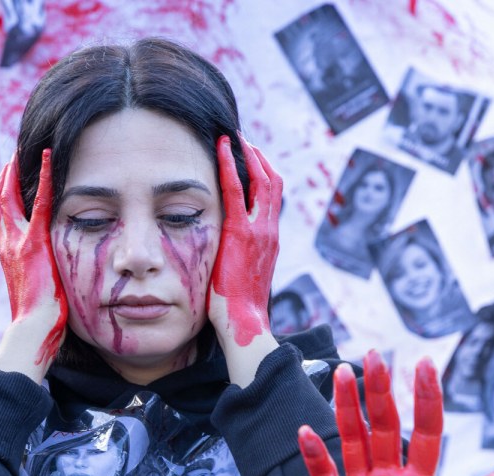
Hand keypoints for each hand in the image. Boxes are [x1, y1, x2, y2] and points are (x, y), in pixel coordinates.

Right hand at [0, 149, 66, 367]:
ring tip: (28, 149)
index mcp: (8, 252)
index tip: (13, 175)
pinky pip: (38, 203)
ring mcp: (17, 241)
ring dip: (17, 170)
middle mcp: (7, 242)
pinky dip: (44, 178)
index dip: (6, 192)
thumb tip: (49, 266)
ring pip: (8, 195)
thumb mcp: (38, 284)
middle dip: (6, 174)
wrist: (34, 328)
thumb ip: (39, 268)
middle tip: (16, 153)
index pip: (2, 214)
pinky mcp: (34, 243)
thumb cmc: (40, 315)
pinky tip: (50, 158)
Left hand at [207, 134, 280, 347]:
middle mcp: (269, 230)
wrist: (243, 320)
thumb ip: (240, 256)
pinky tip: (221, 148)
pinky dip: (230, 165)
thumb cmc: (237, 306)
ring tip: (234, 138)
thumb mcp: (243, 274)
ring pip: (260, 180)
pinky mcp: (241, 232)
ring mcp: (259, 230)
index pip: (272, 198)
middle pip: (272, 182)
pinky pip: (237, 189)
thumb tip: (228, 252)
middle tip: (243, 140)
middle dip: (258, 158)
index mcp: (270, 239)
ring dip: (247, 155)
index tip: (250, 159)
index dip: (263, 174)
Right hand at [298, 351, 493, 475]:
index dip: (425, 400)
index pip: (425, 434)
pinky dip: (313, 455)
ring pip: (351, 441)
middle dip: (379, 392)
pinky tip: (306, 433)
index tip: (424, 365)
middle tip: (372, 357)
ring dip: (345, 409)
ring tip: (342, 375)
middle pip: (384, 427)